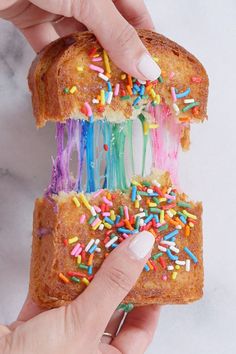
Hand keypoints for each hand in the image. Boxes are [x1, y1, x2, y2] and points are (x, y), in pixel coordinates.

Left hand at [0, 0, 160, 80]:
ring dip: (84, 62)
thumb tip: (147, 68)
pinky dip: (52, 60)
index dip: (144, 40)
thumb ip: (117, 34)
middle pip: (105, 29)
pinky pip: (46, 42)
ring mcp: (55, 2)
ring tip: (97, 87)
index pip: (133, 12)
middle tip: (124, 84)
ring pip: (76, 38)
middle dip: (114, 57)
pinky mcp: (29, 14)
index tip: (150, 69)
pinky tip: (63, 77)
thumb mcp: (89, 0)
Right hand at [0, 231, 159, 353]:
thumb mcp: (84, 323)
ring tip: (101, 246)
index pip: (139, 332)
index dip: (151, 302)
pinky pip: (51, 294)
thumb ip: (113, 284)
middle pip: (110, 309)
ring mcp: (59, 336)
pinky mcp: (34, 323)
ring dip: (87, 273)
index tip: (155, 274)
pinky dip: (56, 274)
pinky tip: (64, 254)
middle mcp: (84, 350)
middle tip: (127, 252)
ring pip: (81, 299)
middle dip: (116, 279)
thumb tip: (141, 248)